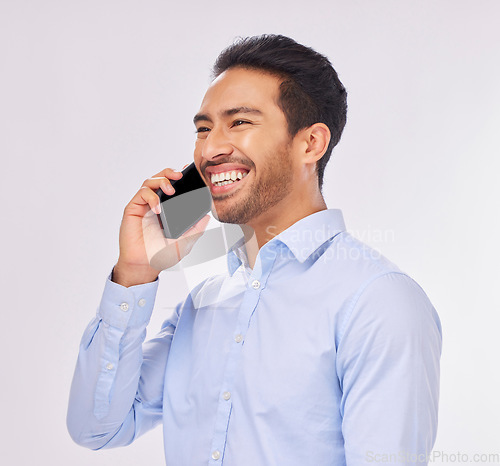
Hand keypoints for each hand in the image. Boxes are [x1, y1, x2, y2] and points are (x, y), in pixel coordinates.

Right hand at [112, 167, 209, 286]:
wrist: (144, 265)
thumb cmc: (161, 254)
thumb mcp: (185, 242)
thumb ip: (196, 230)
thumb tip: (207, 217)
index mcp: (168, 208)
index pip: (173, 186)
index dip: (180, 176)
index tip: (189, 170)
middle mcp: (155, 203)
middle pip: (161, 178)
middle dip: (170, 172)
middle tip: (180, 175)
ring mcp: (144, 205)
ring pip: (150, 181)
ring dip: (161, 180)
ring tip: (170, 189)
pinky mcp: (133, 209)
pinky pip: (141, 194)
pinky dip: (151, 196)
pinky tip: (158, 207)